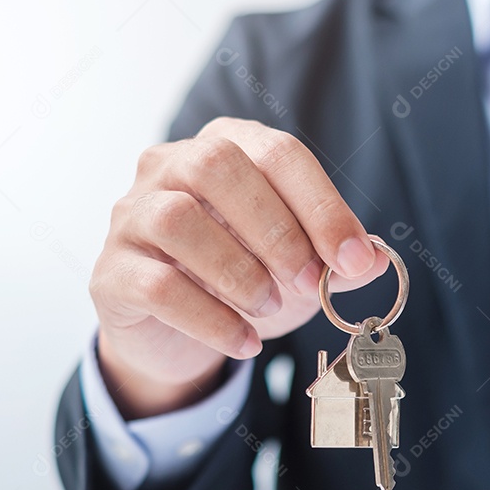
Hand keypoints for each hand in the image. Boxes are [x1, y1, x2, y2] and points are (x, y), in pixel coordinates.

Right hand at [90, 117, 389, 417]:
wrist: (181, 336)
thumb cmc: (246, 282)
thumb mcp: (303, 269)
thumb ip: (338, 260)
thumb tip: (377, 260)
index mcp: (228, 147)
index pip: (278, 153)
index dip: (323, 206)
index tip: (355, 259)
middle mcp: (170, 166)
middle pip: (217, 166)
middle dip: (277, 230)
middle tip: (309, 284)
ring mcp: (131, 215)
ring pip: (176, 219)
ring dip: (239, 271)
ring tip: (270, 308)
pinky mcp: (111, 271)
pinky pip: (156, 285)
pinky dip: (210, 318)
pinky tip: (244, 341)